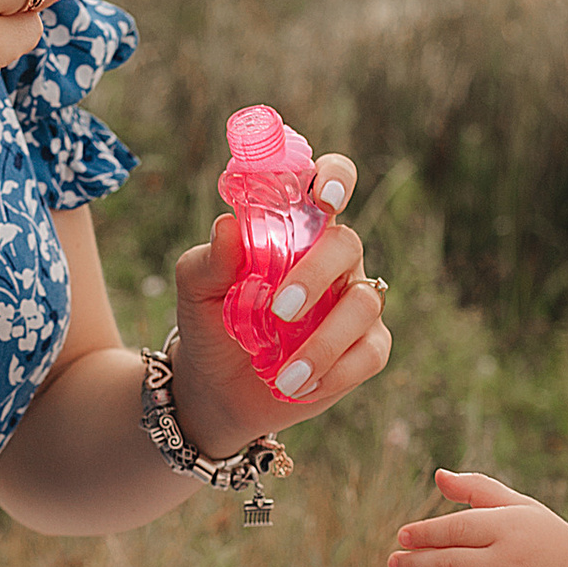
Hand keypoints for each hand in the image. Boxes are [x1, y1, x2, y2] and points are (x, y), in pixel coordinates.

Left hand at [165, 153, 390, 455]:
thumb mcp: (197, 289)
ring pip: (364, 303)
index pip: (327, 184)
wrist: (215, 388)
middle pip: (347, 244)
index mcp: (295, 229)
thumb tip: (227, 224)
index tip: (323, 197)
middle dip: (316, 275)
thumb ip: (211, 257)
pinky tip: (300, 386)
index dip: (334, 178)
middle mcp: (331, 259)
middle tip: (279, 310)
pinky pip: (370, 351)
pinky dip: (336, 371)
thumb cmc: (210, 322)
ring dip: (324, 343)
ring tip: (283, 376)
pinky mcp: (364, 347)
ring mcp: (351, 302)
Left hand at [390, 469, 567, 566]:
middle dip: (412, 565)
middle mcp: (506, 565)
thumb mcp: (519, 507)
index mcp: (507, 529)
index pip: (455, 528)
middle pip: (447, 565)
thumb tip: (438, 476)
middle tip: (395, 563)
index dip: (423, 533)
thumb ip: (477, 489)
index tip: (403, 536)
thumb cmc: (544, 541)